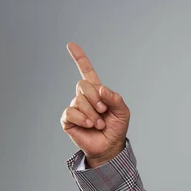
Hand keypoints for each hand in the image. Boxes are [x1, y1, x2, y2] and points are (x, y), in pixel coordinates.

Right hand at [61, 42, 129, 167]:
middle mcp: (84, 97)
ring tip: (99, 123)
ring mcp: (75, 108)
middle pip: (83, 85)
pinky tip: (90, 124)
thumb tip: (100, 89)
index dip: (79, 58)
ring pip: (79, 99)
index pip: (86, 71)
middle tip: (103, 111)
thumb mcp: (122, 111)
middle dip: (96, 98)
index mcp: (97, 92)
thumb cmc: (116, 128)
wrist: (110, 146)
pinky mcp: (68, 119)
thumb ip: (114, 98)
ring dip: (93, 113)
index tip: (70, 44)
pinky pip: (71, 112)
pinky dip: (83, 118)